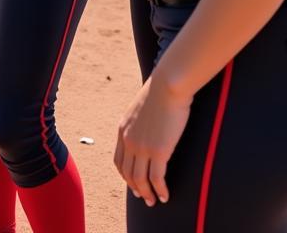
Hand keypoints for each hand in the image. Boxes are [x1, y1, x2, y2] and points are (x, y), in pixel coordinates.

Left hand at [114, 72, 192, 206]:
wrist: (167, 85)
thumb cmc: (159, 92)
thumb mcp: (141, 107)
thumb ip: (140, 120)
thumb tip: (148, 124)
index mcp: (122, 129)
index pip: (119, 159)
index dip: (125, 175)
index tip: (134, 183)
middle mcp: (128, 140)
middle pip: (127, 173)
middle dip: (136, 188)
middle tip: (144, 198)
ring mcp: (142, 146)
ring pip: (141, 179)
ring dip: (147, 194)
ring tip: (154, 201)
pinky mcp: (159, 151)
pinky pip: (157, 178)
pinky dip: (160, 190)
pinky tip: (165, 196)